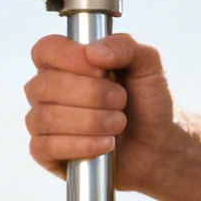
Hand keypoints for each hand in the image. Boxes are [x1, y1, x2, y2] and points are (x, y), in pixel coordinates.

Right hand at [24, 33, 177, 190]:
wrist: (157, 147)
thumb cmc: (146, 104)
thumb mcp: (147, 65)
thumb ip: (124, 47)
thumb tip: (92, 52)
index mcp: (65, 62)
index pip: (46, 50)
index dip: (70, 58)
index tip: (102, 71)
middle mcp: (47, 90)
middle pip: (45, 85)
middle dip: (91, 94)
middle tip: (121, 101)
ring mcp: (42, 122)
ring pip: (47, 117)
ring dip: (91, 121)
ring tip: (118, 124)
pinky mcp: (45, 153)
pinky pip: (46, 147)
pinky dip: (81, 145)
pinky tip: (105, 145)